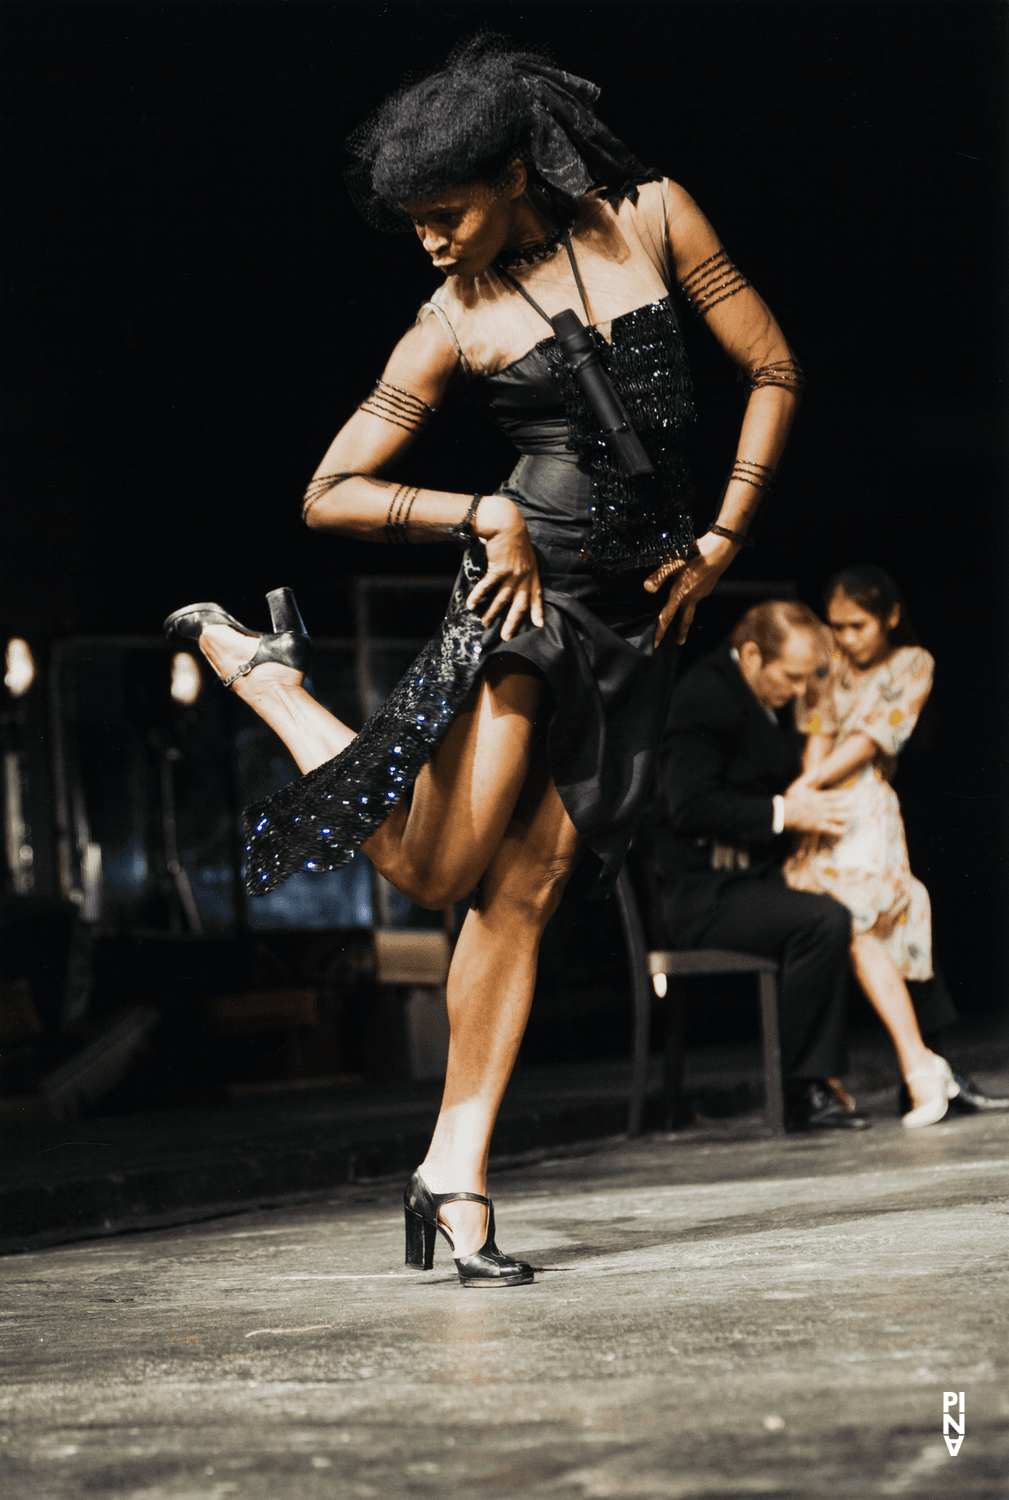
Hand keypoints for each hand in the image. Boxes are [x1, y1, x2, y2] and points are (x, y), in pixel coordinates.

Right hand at [465, 494, 543, 642]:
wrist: (507, 523)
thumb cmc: (514, 536)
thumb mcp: (524, 554)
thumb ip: (522, 567)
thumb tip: (514, 575)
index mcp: (532, 574)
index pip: (537, 596)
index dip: (537, 611)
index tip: (538, 624)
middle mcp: (524, 577)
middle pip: (519, 605)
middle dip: (513, 622)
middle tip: (507, 637)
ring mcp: (512, 574)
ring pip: (502, 599)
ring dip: (492, 613)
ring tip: (485, 623)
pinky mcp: (499, 569)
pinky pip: (487, 587)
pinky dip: (478, 596)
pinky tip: (471, 605)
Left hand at [645, 532, 737, 646]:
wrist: (719, 551)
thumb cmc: (695, 554)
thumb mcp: (672, 563)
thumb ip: (659, 577)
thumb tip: (647, 588)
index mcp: (680, 594)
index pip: (667, 617)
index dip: (660, 631)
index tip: (655, 643)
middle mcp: (691, 597)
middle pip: (685, 619)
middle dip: (681, 631)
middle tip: (679, 642)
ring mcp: (701, 593)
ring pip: (691, 608)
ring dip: (687, 617)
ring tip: (684, 622)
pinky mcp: (707, 588)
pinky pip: (697, 596)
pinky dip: (692, 598)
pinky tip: (691, 589)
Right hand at [782, 777, 851, 835]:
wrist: (784, 813)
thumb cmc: (790, 799)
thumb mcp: (799, 785)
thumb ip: (809, 777)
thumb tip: (817, 767)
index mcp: (818, 797)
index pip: (834, 795)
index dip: (844, 794)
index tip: (852, 794)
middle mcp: (822, 806)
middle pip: (838, 805)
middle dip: (848, 805)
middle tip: (858, 805)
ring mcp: (821, 817)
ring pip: (837, 816)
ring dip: (845, 816)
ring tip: (853, 816)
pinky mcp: (818, 827)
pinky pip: (830, 829)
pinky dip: (838, 830)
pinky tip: (844, 831)